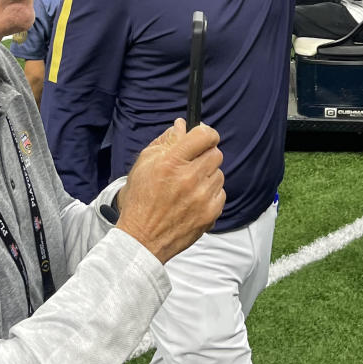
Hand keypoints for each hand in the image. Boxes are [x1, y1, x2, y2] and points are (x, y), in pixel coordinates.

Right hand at [116, 119, 224, 263]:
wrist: (142, 238)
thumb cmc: (141, 199)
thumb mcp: (144, 164)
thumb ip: (166, 141)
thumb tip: (182, 125)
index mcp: (172, 162)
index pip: (204, 135)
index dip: (206, 133)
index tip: (202, 136)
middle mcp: (190, 178)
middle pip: (216, 153)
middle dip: (204, 155)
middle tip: (190, 164)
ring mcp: (202, 198)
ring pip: (219, 173)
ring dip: (207, 175)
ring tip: (188, 186)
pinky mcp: (211, 214)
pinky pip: (221, 193)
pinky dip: (210, 194)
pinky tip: (193, 199)